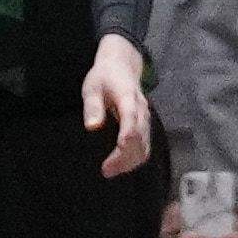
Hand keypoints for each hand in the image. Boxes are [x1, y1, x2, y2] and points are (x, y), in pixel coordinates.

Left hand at [81, 35, 154, 175]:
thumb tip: (92, 127)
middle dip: (125, 156)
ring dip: (130, 161)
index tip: (120, 149)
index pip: (131, 117)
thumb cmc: (104, 77)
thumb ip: (93, 107)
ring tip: (110, 171)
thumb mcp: (92, 87)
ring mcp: (145, 118)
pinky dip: (135, 158)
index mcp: (128, 97)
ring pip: (145, 144)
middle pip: (140, 136)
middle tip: (106, 170)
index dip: (128, 134)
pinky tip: (121, 166)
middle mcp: (141, 109)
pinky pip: (145, 146)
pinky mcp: (144, 126)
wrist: (121, 66)